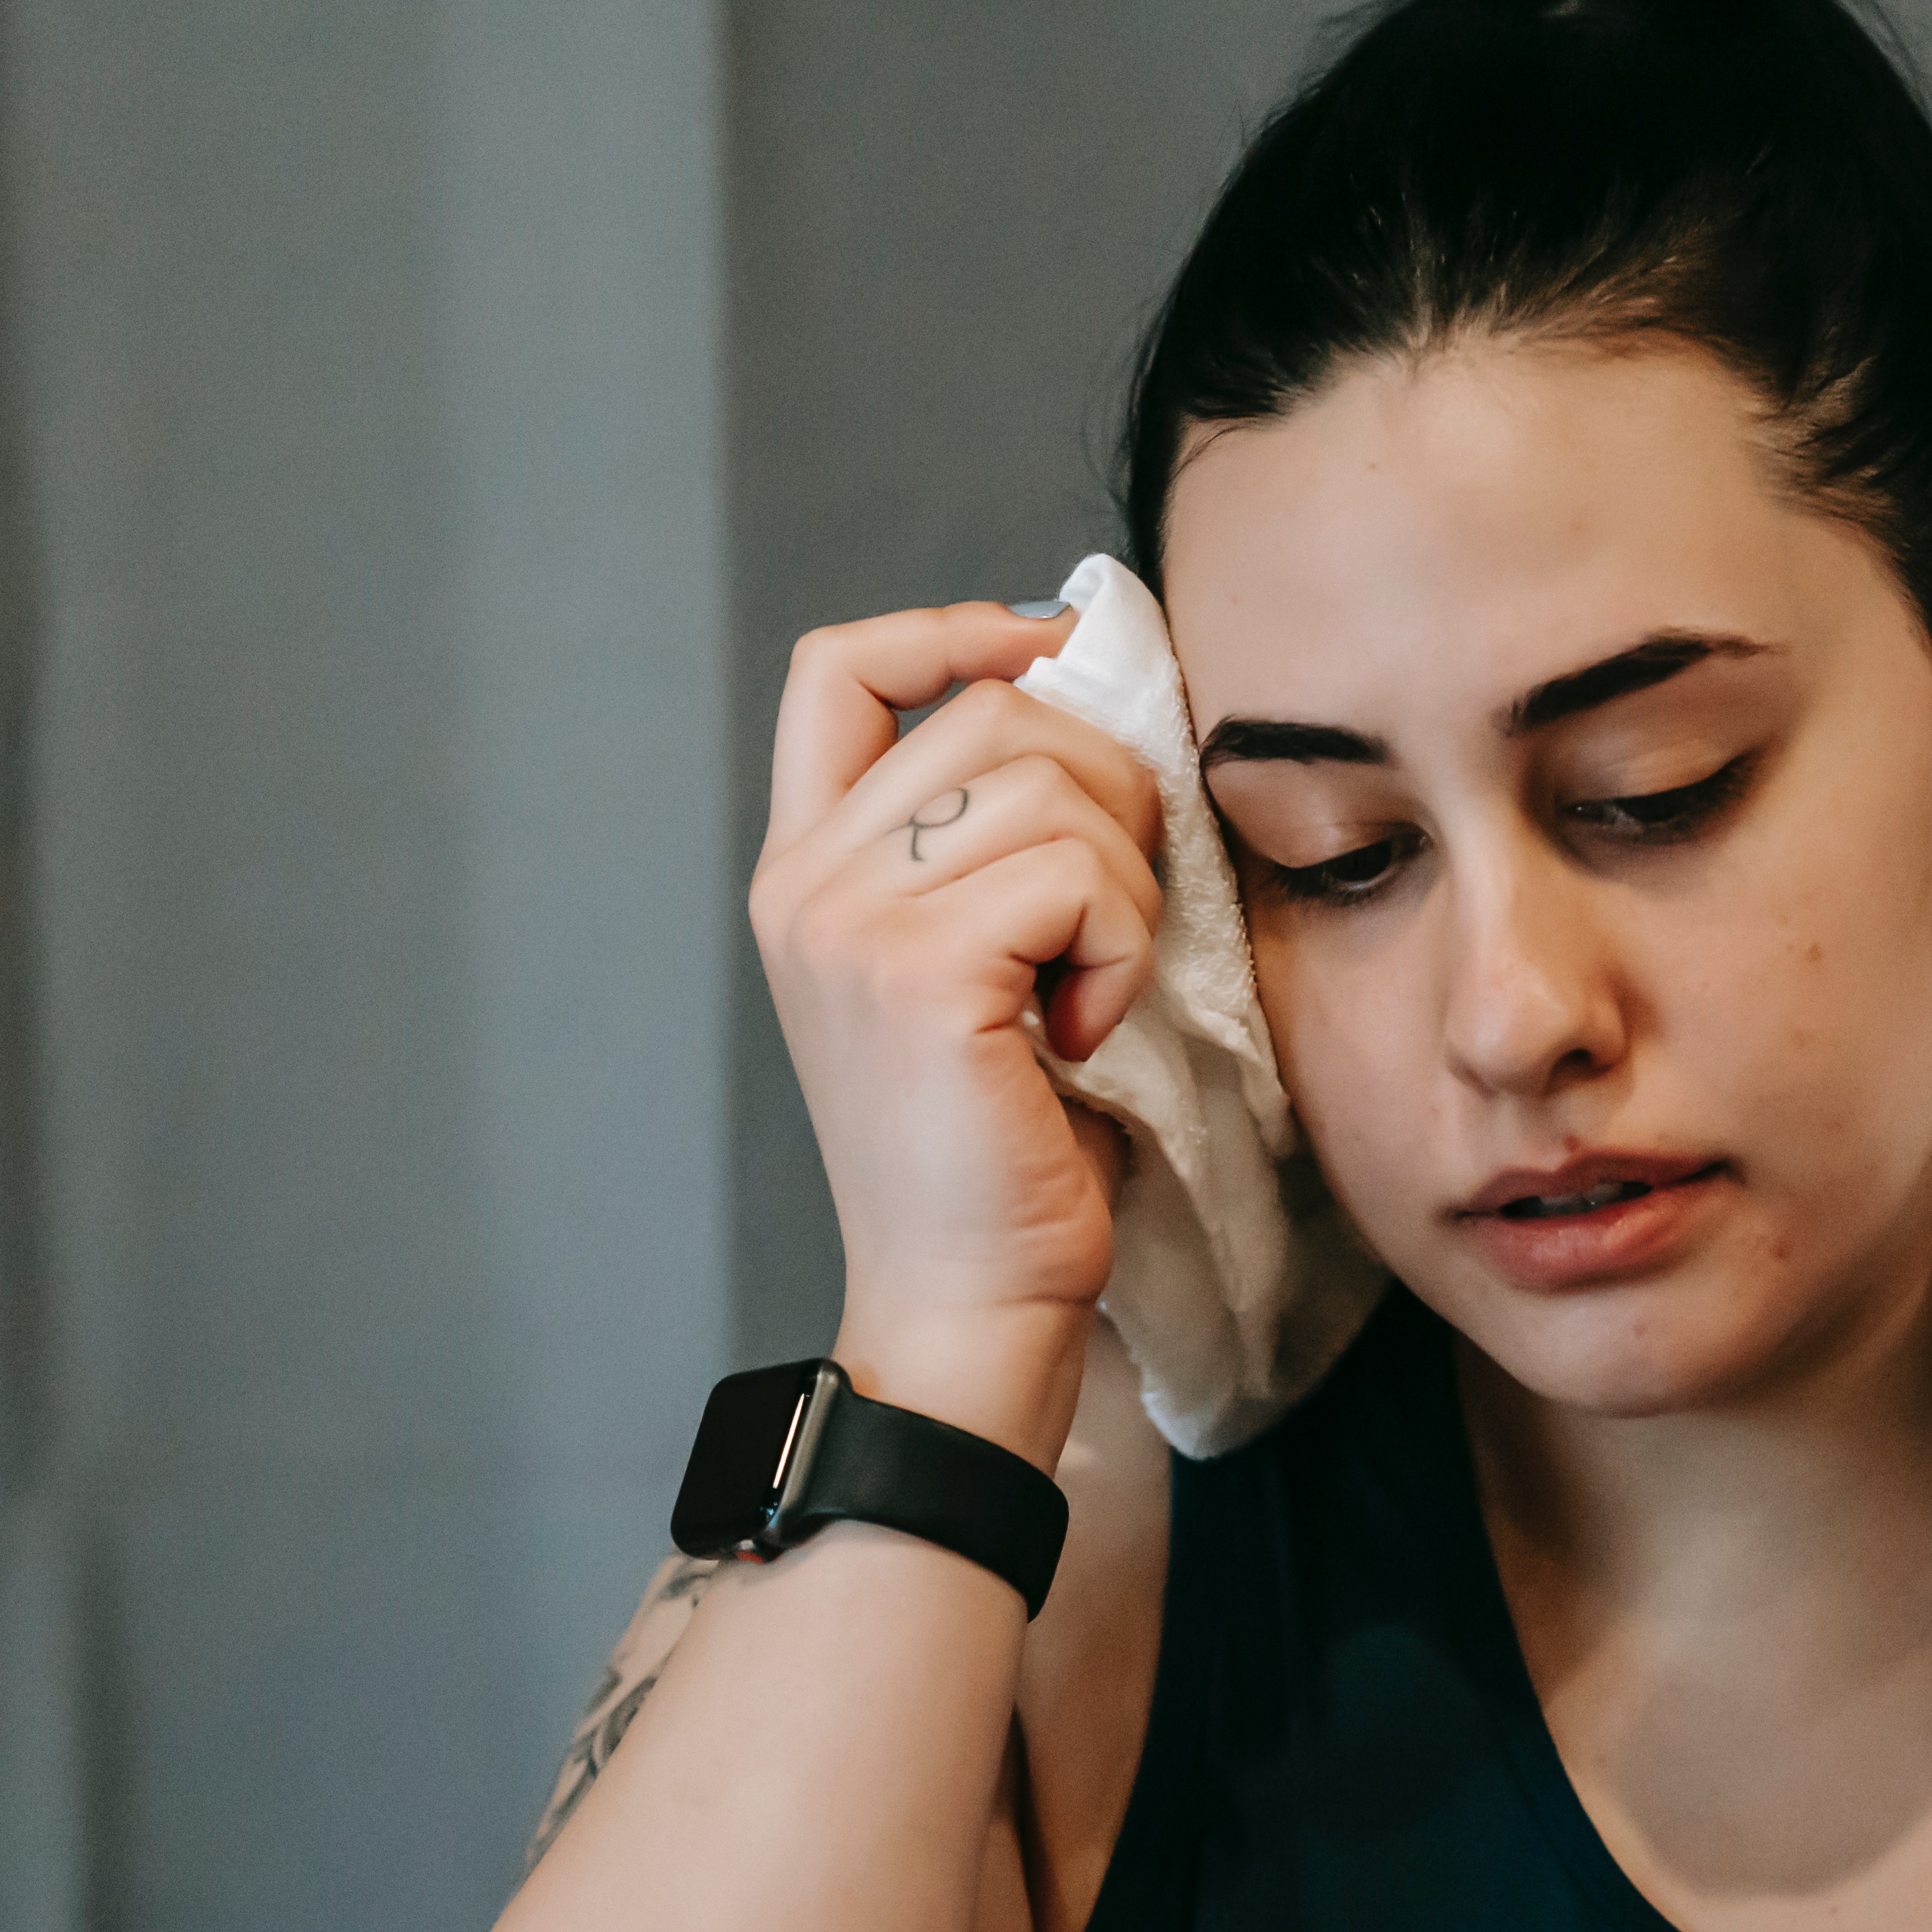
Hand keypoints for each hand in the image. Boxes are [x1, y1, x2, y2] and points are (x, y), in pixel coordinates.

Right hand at [752, 605, 1159, 1458]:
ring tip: (1092, 995)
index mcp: (806, 870)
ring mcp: (849, 923)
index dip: (953, 629)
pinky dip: (1124, 948)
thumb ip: (991, 843)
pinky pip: (1081, 877)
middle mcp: (806, 882)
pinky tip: (1086, 1033)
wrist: (968, 1302)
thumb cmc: (1003, 1150)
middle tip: (1114, 918)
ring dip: (1125, 889)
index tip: (1053, 650)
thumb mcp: (979, 967)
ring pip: (1053, 787)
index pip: (840, 670)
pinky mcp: (917, 973)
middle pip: (991, 712)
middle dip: (1103, 789)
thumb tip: (1092, 706)